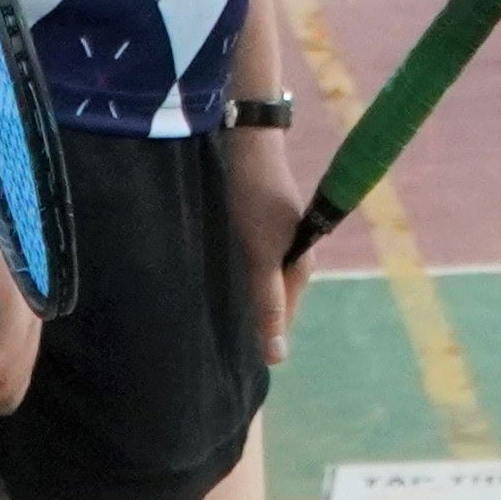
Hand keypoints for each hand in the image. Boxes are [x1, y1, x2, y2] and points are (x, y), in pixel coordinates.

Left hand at [224, 127, 310, 367]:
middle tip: (206, 337)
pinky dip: (226, 275)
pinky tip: (203, 277)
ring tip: (200, 311)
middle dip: (243, 319)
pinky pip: (242, 264)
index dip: (256, 340)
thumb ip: (268, 304)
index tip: (224, 358)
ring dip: (233, 296)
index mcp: (300, 266)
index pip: (280, 320)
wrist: (244, 141)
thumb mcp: (260, 255)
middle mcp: (290, 257)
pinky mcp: (254, 229)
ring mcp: (273, 242)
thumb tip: (278, 358)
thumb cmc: (252, 198)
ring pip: (253, 283)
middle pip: (267, 302)